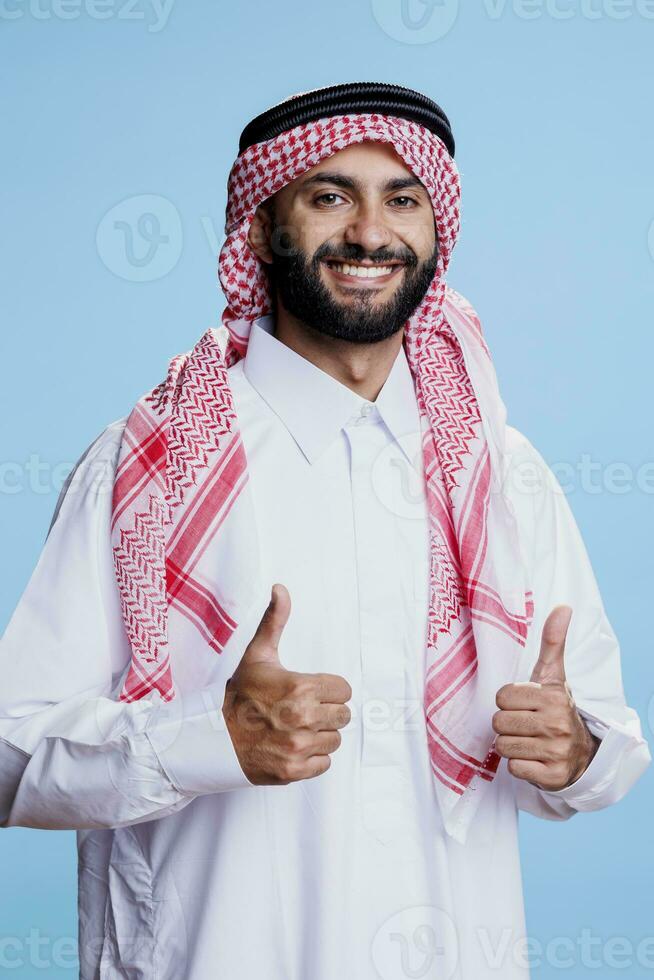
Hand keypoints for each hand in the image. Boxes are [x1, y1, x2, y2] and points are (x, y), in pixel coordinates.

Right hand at [222, 583, 351, 785]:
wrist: (213, 737)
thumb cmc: (239, 695)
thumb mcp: (258, 654)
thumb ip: (275, 620)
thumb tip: (280, 588)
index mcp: (301, 687)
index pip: (344, 690)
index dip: (328, 690)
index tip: (309, 692)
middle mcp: (303, 717)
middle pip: (343, 716)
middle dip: (325, 713)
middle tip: (301, 711)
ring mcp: (298, 746)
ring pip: (334, 740)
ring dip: (319, 735)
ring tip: (294, 728)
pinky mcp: (294, 770)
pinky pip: (324, 764)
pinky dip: (312, 758)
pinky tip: (291, 747)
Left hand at [493, 606, 599, 790]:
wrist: (581, 753)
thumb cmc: (555, 708)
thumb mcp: (553, 676)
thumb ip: (553, 641)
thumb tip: (563, 606)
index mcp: (553, 696)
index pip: (501, 697)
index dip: (508, 702)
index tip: (524, 705)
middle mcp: (557, 723)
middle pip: (499, 722)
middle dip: (507, 724)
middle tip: (526, 725)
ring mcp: (556, 751)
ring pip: (503, 746)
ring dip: (512, 745)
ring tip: (529, 741)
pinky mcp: (552, 776)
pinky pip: (513, 768)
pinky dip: (519, 765)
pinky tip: (534, 758)